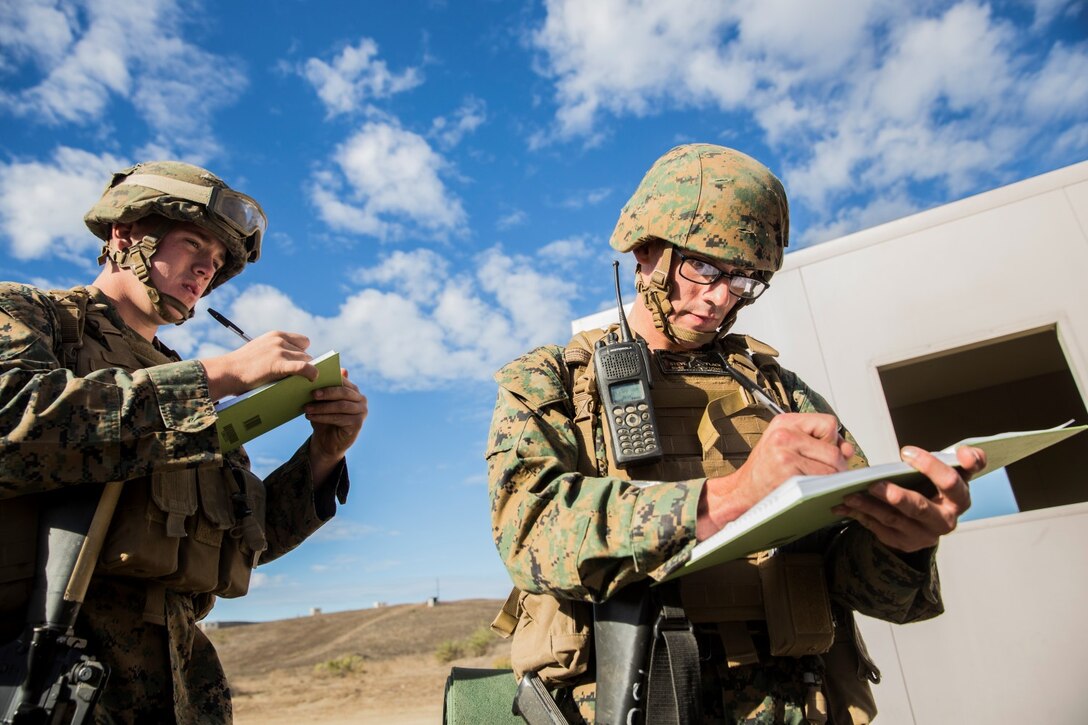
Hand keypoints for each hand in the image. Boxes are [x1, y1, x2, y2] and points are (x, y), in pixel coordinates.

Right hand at [201, 331, 315, 399]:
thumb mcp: (261, 349)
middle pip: (306, 354)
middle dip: (302, 365)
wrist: (226, 372)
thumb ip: (277, 350)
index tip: (298, 364)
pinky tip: (313, 379)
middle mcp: (279, 340)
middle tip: (295, 377)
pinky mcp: (279, 364)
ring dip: (303, 372)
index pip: (303, 342)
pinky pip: (304, 368)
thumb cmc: (243, 366)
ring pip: (306, 362)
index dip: (302, 354)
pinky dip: (311, 373)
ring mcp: (279, 351)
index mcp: (276, 335)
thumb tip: (296, 359)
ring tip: (296, 381)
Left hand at [305, 370, 366, 483]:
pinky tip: (311, 417)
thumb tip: (314, 372)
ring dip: (322, 407)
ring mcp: (362, 412)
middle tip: (312, 394)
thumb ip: (323, 390)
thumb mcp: (322, 403)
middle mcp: (361, 400)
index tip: (314, 380)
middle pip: (344, 393)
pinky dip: (323, 417)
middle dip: (327, 393)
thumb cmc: (324, 419)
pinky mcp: (358, 424)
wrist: (327, 442)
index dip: (329, 380)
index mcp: (354, 391)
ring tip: (307, 408)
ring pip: (341, 406)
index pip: (344, 381)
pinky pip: (339, 418)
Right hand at [697, 413, 851, 539]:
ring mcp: (785, 453)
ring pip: (832, 465)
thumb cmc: (765, 471)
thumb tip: (848, 449)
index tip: (821, 451)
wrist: (741, 492)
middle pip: (833, 448)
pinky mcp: (788, 472)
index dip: (831, 440)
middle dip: (836, 464)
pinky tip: (807, 489)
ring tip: (812, 481)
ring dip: (829, 478)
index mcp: (784, 422)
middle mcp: (783, 434)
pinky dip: (821, 487)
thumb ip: (819, 443)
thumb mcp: (788, 447)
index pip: (829, 423)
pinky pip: (822, 480)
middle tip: (823, 473)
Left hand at [832, 445, 984, 552]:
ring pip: (894, 519)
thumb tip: (966, 453)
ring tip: (850, 494)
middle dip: (896, 497)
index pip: (951, 482)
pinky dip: (860, 515)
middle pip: (920, 508)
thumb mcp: (951, 474)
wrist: (929, 522)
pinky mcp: (904, 543)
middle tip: (874, 484)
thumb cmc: (937, 489)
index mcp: (959, 498)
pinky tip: (846, 505)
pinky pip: (879, 529)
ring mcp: (924, 535)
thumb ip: (963, 461)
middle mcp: (945, 520)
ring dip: (869, 506)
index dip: (932, 467)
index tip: (906, 452)